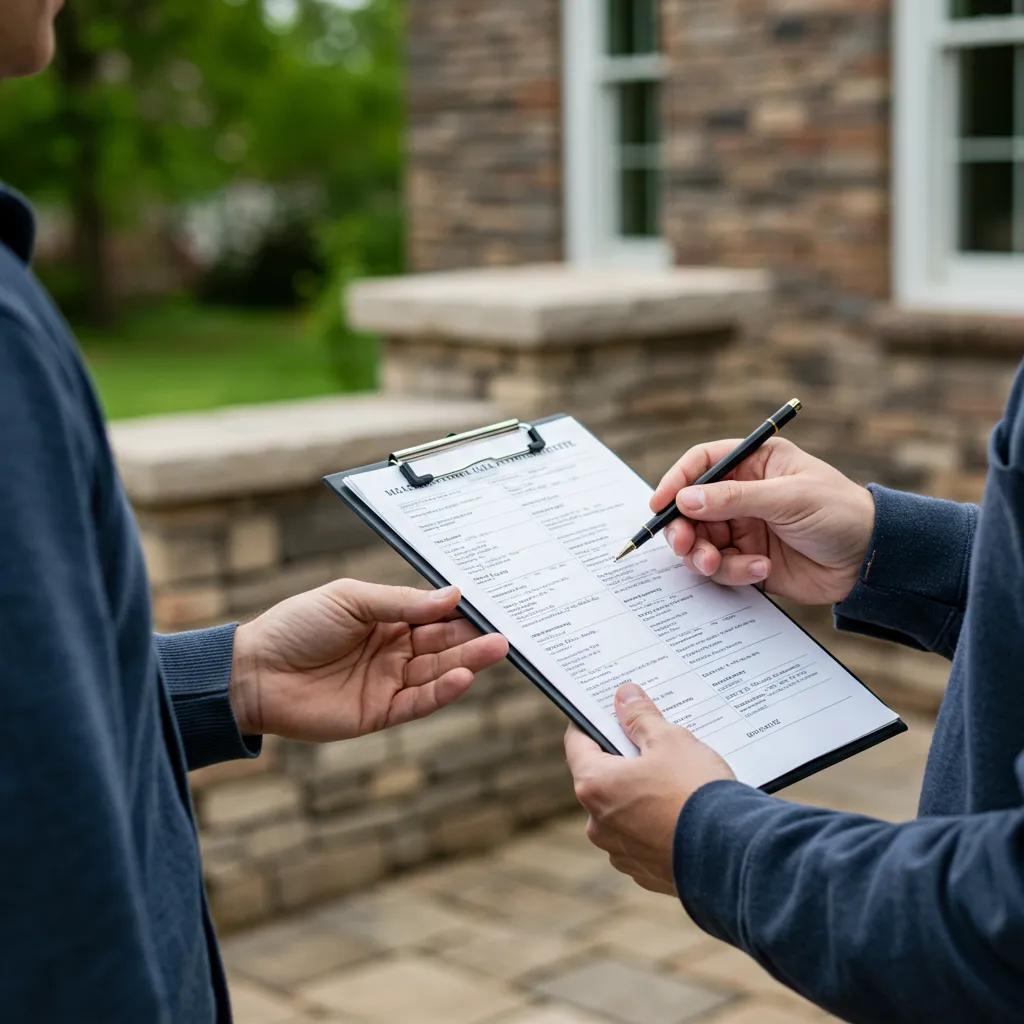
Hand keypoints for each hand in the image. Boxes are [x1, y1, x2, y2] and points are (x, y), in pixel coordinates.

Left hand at [229, 580, 508, 740]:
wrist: (254, 672)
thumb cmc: (297, 626)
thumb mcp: (351, 600)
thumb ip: (402, 602)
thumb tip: (451, 595)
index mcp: (386, 619)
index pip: (434, 615)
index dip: (462, 610)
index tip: (495, 602)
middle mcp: (393, 651)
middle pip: (443, 644)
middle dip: (474, 636)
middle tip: (507, 629)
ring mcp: (388, 682)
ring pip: (438, 672)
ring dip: (468, 662)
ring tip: (498, 649)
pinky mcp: (380, 712)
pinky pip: (419, 702)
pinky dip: (443, 691)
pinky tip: (464, 677)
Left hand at [564, 683, 733, 895]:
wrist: (734, 854)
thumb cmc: (695, 792)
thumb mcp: (670, 740)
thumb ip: (640, 717)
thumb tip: (624, 696)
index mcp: (595, 786)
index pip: (577, 744)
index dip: (591, 723)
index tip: (608, 713)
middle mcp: (598, 824)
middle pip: (602, 779)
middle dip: (624, 760)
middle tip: (652, 743)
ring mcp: (621, 853)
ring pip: (624, 811)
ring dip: (641, 795)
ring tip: (675, 780)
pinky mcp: (646, 873)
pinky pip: (644, 839)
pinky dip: (658, 824)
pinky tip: (684, 812)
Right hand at [649, 437, 875, 604]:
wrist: (871, 561)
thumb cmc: (839, 513)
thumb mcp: (788, 498)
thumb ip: (734, 498)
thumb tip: (685, 500)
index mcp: (754, 464)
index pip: (702, 464)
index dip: (676, 481)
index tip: (660, 505)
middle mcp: (743, 494)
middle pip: (691, 508)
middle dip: (682, 529)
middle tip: (683, 545)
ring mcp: (744, 528)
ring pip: (700, 542)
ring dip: (703, 556)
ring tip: (718, 565)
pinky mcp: (749, 560)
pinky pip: (722, 568)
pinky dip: (734, 572)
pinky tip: (762, 570)